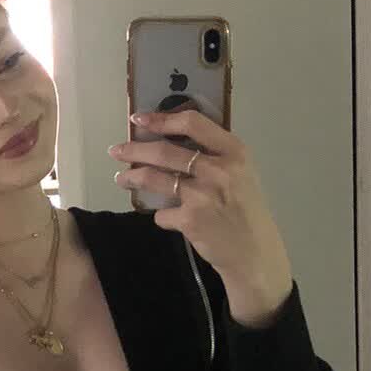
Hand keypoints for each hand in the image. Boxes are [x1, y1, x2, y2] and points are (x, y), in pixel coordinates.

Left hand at [109, 107, 292, 294]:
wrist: (254, 252)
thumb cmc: (246, 210)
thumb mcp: (242, 173)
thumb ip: (215, 155)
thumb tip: (171, 139)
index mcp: (234, 152)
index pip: (192, 123)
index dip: (161, 119)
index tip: (140, 119)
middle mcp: (219, 170)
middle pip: (164, 151)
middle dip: (134, 149)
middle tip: (116, 150)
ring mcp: (203, 195)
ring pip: (154, 178)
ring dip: (132, 177)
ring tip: (122, 178)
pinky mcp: (190, 220)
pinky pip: (162, 213)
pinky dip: (160, 216)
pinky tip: (166, 218)